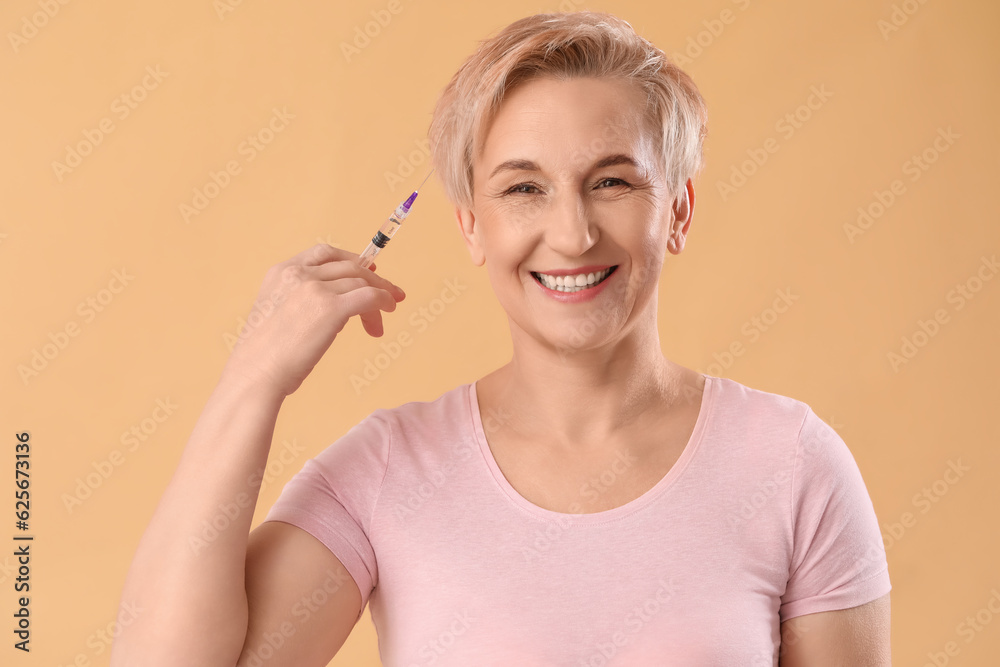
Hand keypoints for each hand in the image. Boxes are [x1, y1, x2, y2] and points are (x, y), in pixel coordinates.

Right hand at [220, 243, 405, 396]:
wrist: (255, 374)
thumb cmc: (264, 356)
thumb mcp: (277, 313)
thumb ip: (300, 300)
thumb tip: (336, 305)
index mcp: (281, 272)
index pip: (324, 253)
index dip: (351, 259)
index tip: (368, 271)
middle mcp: (297, 273)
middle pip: (349, 267)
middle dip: (373, 281)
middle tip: (390, 297)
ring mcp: (314, 288)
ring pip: (361, 282)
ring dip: (379, 298)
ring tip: (382, 321)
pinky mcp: (330, 308)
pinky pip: (369, 296)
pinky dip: (383, 301)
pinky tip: (387, 312)